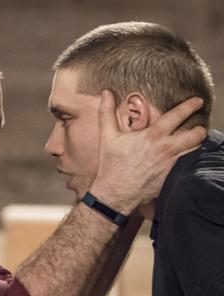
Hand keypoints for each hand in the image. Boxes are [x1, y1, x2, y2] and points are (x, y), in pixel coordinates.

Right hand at [91, 90, 206, 212]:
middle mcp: (166, 149)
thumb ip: (107, 112)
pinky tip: (186, 161)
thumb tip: (106, 92)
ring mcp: (171, 165)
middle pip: (195, 134)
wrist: (115, 193)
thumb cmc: (111, 165)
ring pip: (195, 151)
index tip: (197, 101)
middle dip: (200, 129)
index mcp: (153, 136)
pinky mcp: (171, 178)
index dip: (190, 105)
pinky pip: (188, 167)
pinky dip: (190, 162)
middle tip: (199, 127)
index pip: (177, 115)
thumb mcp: (107, 137)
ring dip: (197, 146)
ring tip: (194, 144)